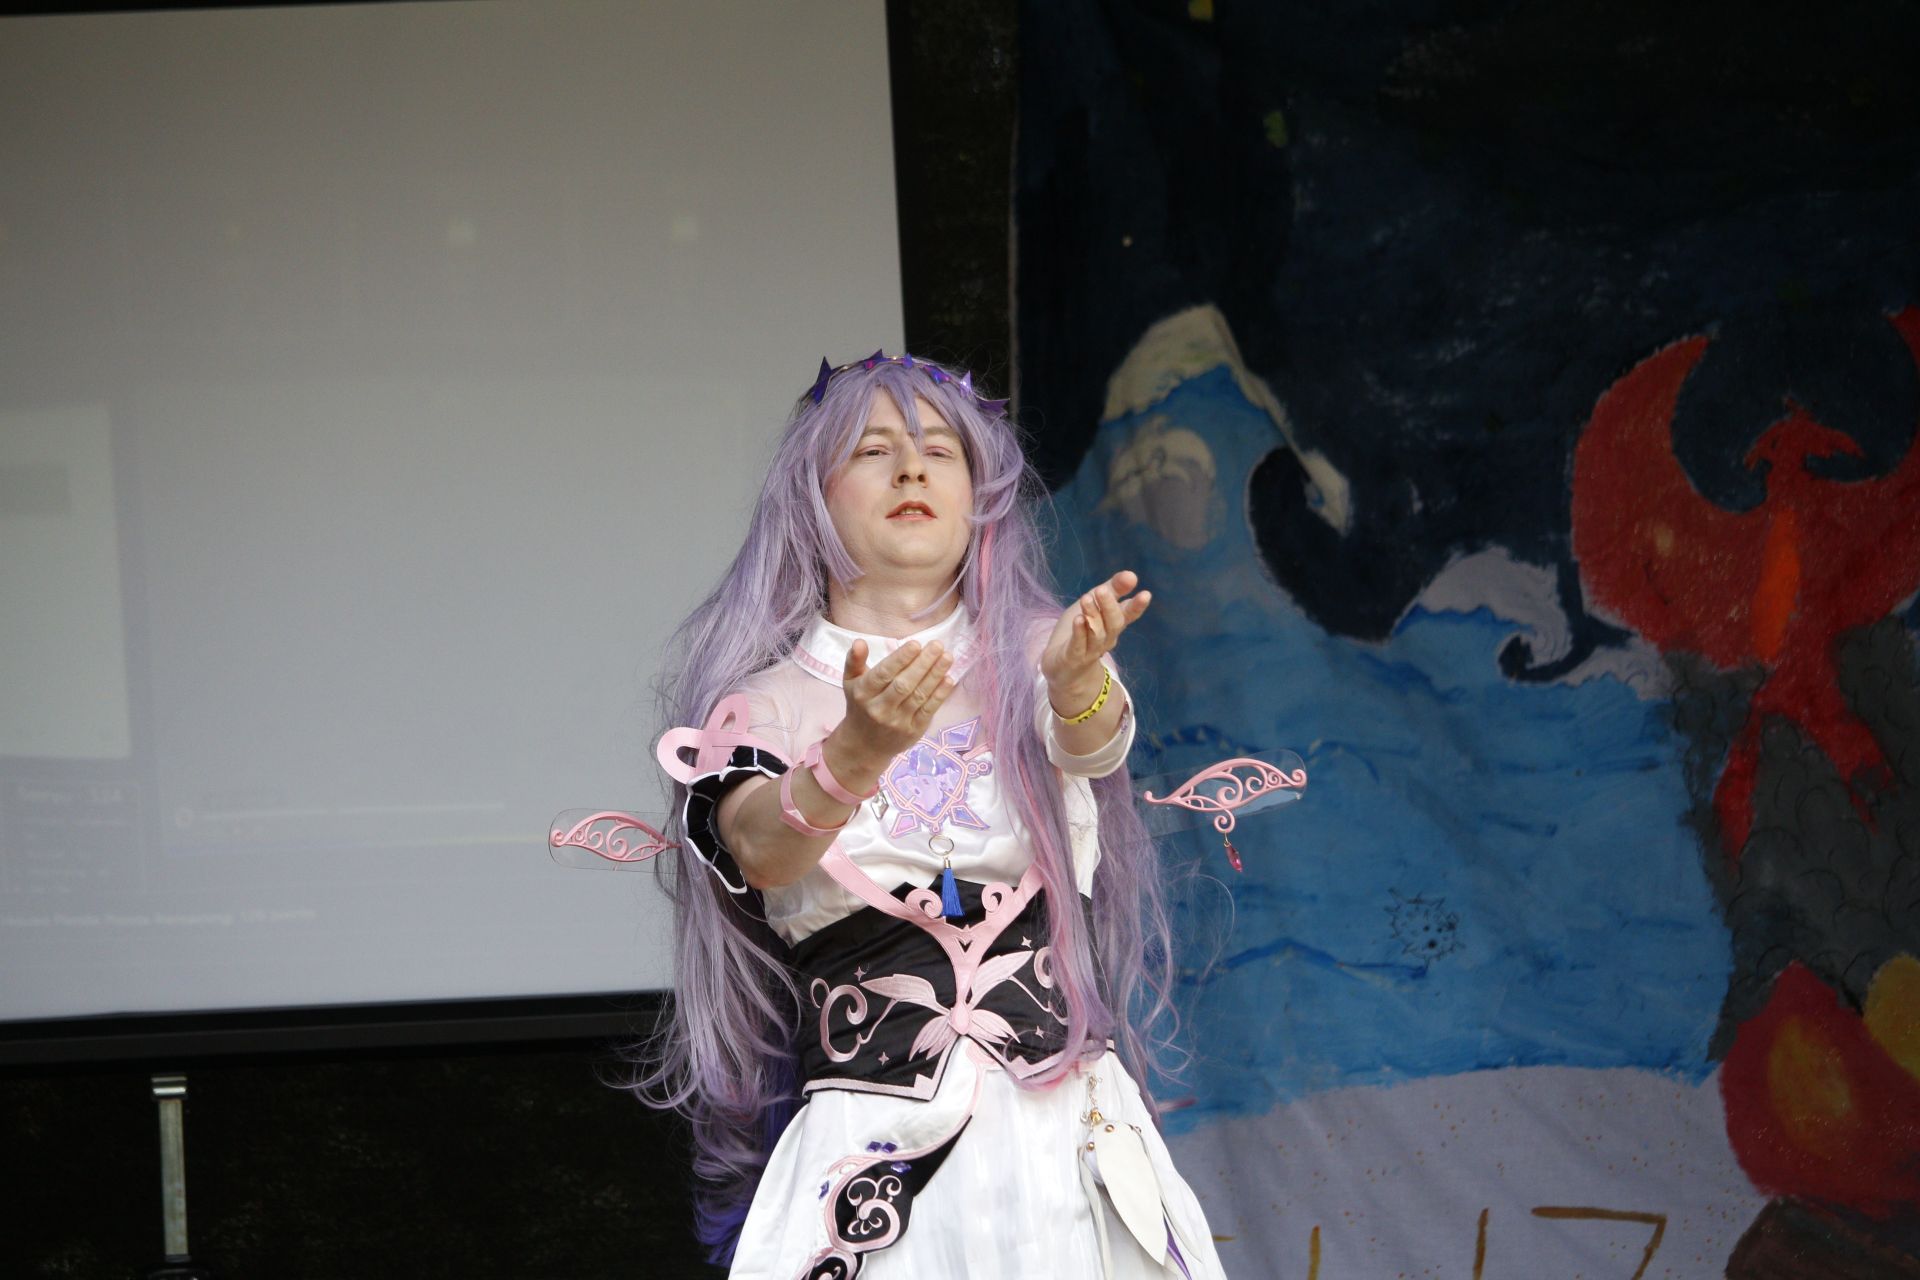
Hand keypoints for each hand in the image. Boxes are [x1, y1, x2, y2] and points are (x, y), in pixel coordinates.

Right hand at [831, 638, 957, 772]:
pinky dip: (940, 695)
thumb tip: (859, 641)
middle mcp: (879, 709)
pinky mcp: (912, 731)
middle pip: (903, 684)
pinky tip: (949, 679)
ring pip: (918, 696)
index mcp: (863, 693)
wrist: (864, 745)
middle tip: (937, 645)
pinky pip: (928, 710)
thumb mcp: (851, 682)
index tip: (916, 644)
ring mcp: (897, 722)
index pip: (883, 674)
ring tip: (947, 657)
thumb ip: (854, 660)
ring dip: (935, 675)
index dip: (900, 659)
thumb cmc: (860, 705)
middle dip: (922, 664)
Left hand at [1042, 570, 1150, 713]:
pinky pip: (1079, 645)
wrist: (1063, 668)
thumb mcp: (1094, 604)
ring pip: (1097, 633)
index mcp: (1113, 624)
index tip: (1145, 594)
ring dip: (1093, 616)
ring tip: (1086, 599)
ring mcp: (1091, 650)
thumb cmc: (1080, 631)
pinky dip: (1079, 632)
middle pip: (1114, 623)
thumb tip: (1131, 575)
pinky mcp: (1074, 657)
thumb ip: (1112, 589)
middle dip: (1109, 606)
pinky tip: (1079, 619)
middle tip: (1102, 590)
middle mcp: (1106, 638)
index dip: (1137, 606)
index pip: (1129, 615)